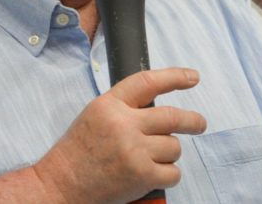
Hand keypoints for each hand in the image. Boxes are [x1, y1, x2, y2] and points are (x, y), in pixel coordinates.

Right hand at [33, 68, 206, 203]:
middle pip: (172, 117)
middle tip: (199, 123)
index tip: (192, 77)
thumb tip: (159, 106)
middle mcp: (124, 125)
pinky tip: (152, 175)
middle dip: (193, 121)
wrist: (63, 183)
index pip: (148, 82)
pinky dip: (168, 175)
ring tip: (149, 159)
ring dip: (168, 153)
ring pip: (173, 146)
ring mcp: (135, 151)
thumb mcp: (96, 114)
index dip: (174, 77)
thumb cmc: (79, 151)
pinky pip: (173, 172)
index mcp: (110, 105)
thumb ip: (125, 107)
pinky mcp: (142, 176)